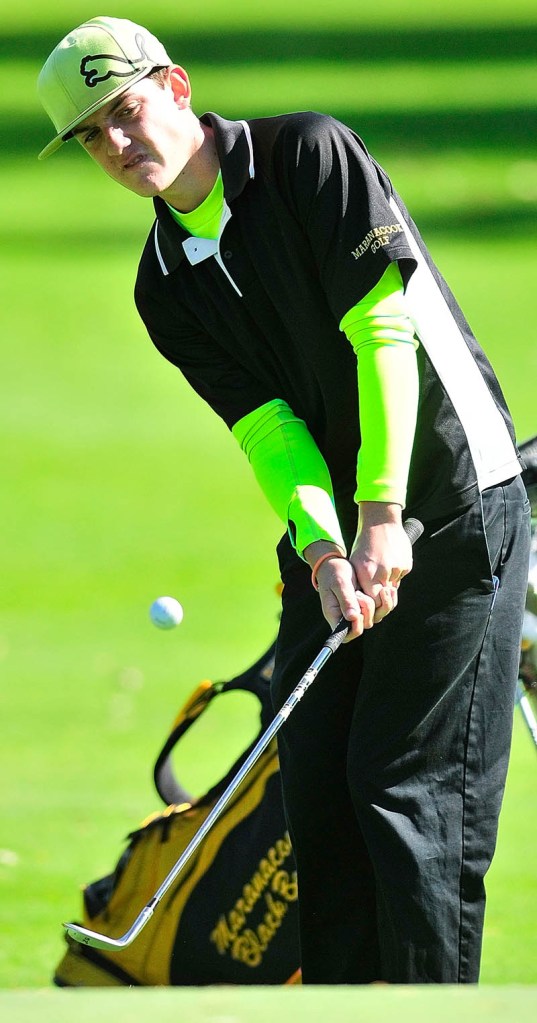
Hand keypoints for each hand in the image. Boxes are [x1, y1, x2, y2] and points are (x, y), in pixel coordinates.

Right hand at [304, 541, 375, 641]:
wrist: (335, 564)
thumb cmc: (333, 573)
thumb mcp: (339, 583)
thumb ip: (346, 600)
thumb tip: (353, 617)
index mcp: (334, 615)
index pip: (346, 635)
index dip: (356, 627)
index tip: (358, 611)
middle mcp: (345, 617)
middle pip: (364, 626)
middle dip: (367, 610)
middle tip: (359, 593)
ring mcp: (356, 612)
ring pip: (374, 618)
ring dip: (375, 604)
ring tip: (366, 588)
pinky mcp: (364, 606)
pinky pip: (378, 610)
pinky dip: (382, 601)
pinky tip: (384, 589)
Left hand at [351, 503, 412, 622]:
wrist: (381, 522)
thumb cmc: (364, 543)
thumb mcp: (357, 563)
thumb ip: (362, 583)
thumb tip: (366, 601)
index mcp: (367, 573)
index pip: (374, 603)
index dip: (374, 605)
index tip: (371, 602)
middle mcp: (383, 572)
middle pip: (387, 600)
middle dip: (384, 601)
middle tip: (380, 595)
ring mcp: (397, 569)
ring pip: (395, 588)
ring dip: (390, 585)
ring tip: (384, 571)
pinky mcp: (406, 564)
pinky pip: (401, 576)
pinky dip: (396, 573)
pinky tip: (391, 561)